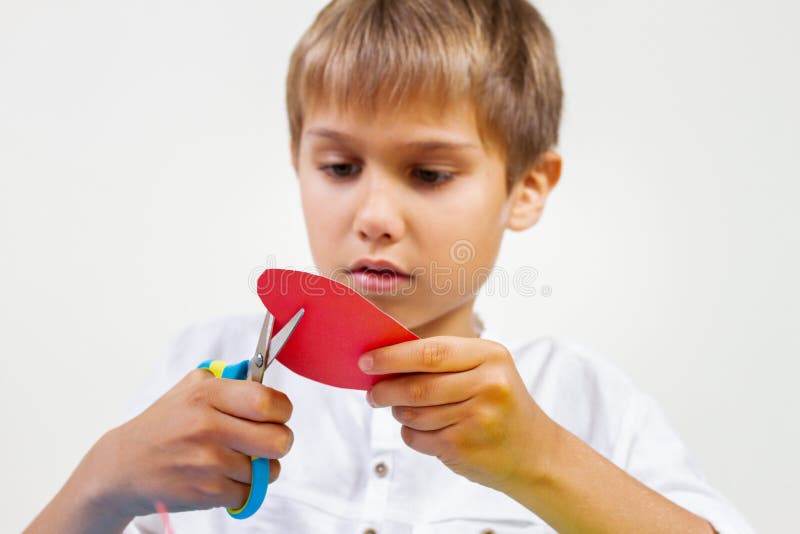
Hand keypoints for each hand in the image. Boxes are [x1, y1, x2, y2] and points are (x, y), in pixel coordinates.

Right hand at [80, 368, 293, 518]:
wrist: (123, 466)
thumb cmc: (163, 425)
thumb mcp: (190, 388)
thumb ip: (229, 380)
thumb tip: (263, 380)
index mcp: (208, 395)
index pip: (269, 402)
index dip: (282, 410)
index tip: (278, 414)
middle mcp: (208, 426)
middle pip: (279, 440)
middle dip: (280, 442)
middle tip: (267, 441)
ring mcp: (207, 462)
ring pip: (267, 470)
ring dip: (259, 468)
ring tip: (237, 460)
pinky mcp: (206, 492)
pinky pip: (249, 494)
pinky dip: (242, 489)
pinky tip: (224, 478)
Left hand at [359, 336, 555, 490]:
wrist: (535, 453)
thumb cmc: (498, 404)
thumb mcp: (485, 370)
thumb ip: (443, 361)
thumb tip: (385, 360)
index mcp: (491, 355)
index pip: (431, 351)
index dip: (393, 356)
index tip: (366, 361)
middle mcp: (488, 384)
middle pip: (418, 385)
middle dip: (386, 389)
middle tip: (372, 393)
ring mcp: (478, 418)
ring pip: (414, 413)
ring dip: (399, 413)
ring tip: (403, 410)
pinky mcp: (465, 446)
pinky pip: (418, 437)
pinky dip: (411, 433)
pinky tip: (424, 430)